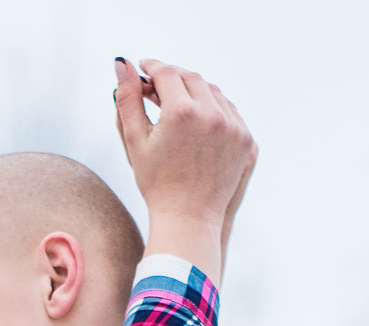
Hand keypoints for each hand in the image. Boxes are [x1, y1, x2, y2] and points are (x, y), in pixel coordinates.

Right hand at [113, 58, 256, 282]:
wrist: (189, 219)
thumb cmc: (156, 183)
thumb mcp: (135, 140)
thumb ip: (128, 99)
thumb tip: (122, 63)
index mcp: (182, 112)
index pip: (166, 73)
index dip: (152, 68)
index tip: (144, 68)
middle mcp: (212, 114)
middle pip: (191, 78)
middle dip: (172, 77)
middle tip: (156, 84)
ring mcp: (234, 127)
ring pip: (212, 92)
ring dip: (193, 89)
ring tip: (175, 99)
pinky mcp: (246, 139)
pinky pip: (229, 111)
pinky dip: (213, 106)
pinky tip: (198, 113)